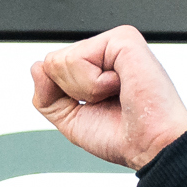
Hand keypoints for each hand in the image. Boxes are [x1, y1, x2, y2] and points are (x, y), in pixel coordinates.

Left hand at [26, 24, 186, 170]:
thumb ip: (47, 96)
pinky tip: (120, 85)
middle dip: (71, 91)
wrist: (149, 146)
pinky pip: (78, 58)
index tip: (96, 107)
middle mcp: (104, 52)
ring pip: (61, 61)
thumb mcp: (71, 119)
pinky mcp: (123, 39)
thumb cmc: (122, 136)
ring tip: (116, 93)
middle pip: (52, 62)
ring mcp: (114, 43)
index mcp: (96, 67)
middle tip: (107, 101)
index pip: (52, 69)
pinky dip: (94, 83)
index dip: (62, 96)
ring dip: (85, 89)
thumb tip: (37, 67)